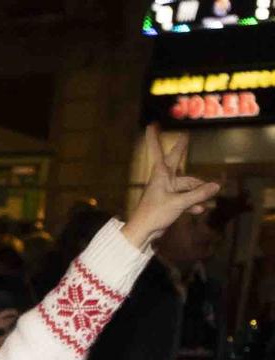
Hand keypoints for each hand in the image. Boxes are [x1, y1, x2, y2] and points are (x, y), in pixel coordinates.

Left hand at [123, 124, 221, 250]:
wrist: (144, 232)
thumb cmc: (155, 214)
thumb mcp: (179, 203)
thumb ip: (198, 194)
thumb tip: (216, 186)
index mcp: (160, 174)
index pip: (158, 151)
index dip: (154, 138)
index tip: (151, 125)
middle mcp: (163, 179)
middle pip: (176, 162)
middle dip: (181, 150)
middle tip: (185, 136)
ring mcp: (166, 190)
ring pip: (186, 185)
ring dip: (197, 192)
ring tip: (208, 200)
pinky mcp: (169, 201)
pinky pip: (185, 198)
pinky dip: (192, 203)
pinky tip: (200, 210)